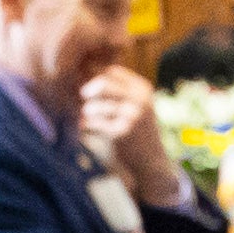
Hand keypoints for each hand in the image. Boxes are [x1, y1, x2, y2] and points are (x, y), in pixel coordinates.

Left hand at [72, 68, 184, 204]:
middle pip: (103, 83)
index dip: (96, 77)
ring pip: (95, 105)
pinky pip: (93, 123)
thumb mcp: (137, 104)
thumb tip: (86, 73)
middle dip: (88, 91)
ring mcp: (131, 116)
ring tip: (87, 117)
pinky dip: (85, 125)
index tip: (89, 89)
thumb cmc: (138, 130)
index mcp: (143, 88)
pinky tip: (86, 127)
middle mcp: (140, 100)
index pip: (112, 71)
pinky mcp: (121, 133)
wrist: (151, 160)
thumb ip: (118, 89)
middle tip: (82, 97)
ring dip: (86, 112)